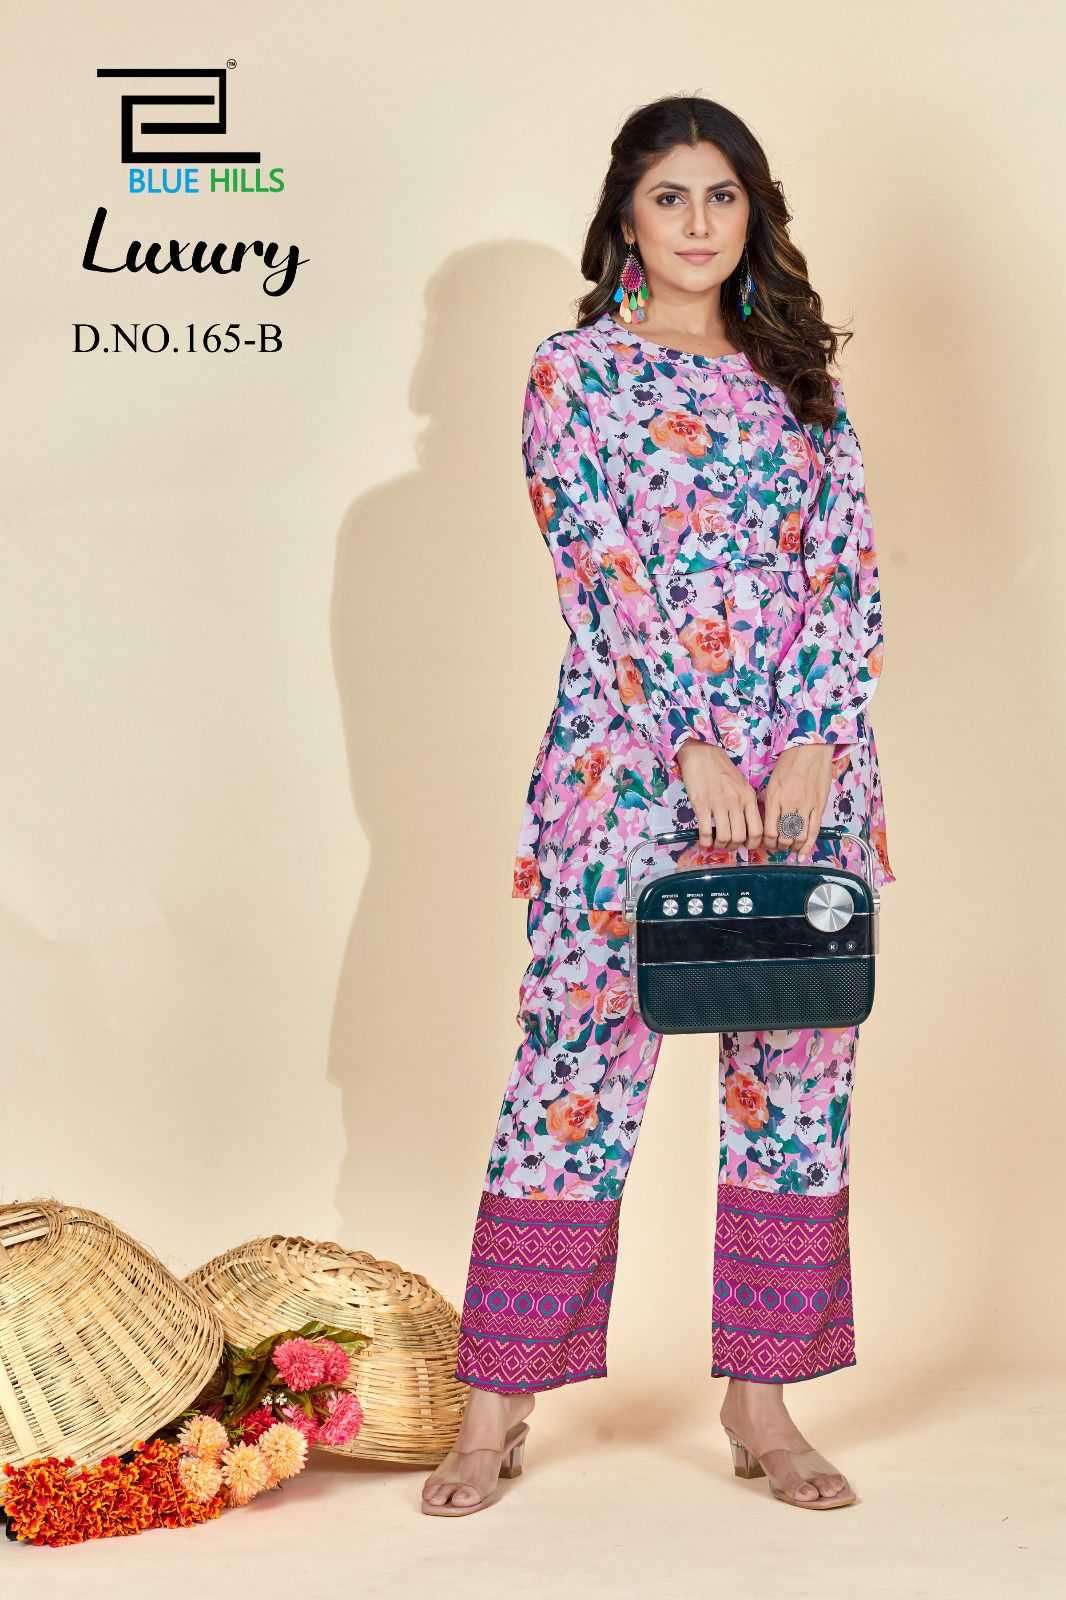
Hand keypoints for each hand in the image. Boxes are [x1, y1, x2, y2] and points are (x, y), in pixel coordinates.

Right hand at [676, 740, 762, 849]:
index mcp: (749, 798)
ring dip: (719, 845)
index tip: (745, 845)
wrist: (702, 754)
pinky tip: (703, 841)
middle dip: (733, 846)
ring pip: (724, 837)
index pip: (757, 830)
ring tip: (715, 842)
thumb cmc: (722, 769)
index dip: (752, 844)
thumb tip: (746, 826)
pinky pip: (705, 831)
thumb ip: (746, 804)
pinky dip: (705, 842)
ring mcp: (718, 804)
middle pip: (740, 837)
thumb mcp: (742, 785)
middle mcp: (736, 803)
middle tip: (727, 844)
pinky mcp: (701, 805)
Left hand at [762, 743, 833, 859]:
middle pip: (783, 836)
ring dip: (793, 847)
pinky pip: (814, 831)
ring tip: (790, 848)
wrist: (810, 750)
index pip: (768, 830)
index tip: (766, 844)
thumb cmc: (789, 764)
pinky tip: (803, 855)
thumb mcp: (772, 782)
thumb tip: (767, 821)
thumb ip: (769, 802)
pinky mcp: (819, 806)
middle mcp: (789, 804)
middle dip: (779, 847)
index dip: (767, 842)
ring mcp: (806, 806)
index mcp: (775, 798)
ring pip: (799, 837)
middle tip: (778, 848)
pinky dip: (808, 846)